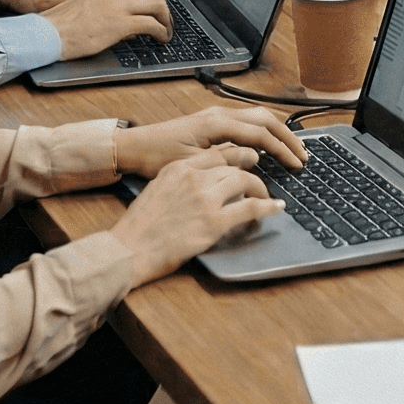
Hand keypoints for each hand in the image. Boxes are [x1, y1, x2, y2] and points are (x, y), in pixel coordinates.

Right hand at [41, 0, 173, 59]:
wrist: (46, 34)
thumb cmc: (57, 25)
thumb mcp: (79, 5)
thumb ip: (97, 4)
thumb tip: (109, 15)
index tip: (152, 10)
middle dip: (162, 7)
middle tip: (165, 20)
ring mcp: (118, 6)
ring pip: (156, 4)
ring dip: (166, 18)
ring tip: (166, 30)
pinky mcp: (121, 23)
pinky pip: (152, 24)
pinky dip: (161, 31)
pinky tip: (161, 38)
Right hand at [109, 149, 275, 287]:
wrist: (128, 250)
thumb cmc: (139, 227)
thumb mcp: (157, 189)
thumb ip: (180, 180)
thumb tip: (201, 181)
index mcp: (178, 168)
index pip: (217, 153)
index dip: (237, 156)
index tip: (247, 160)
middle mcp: (194, 178)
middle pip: (234, 165)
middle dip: (250, 172)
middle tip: (257, 182)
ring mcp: (205, 199)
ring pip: (245, 180)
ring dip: (260, 188)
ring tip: (266, 197)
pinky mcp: (214, 222)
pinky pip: (250, 207)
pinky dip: (268, 206)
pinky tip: (275, 208)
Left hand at [117, 104, 306, 177]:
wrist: (133, 147)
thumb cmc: (156, 156)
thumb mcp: (191, 162)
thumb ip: (224, 159)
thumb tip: (254, 158)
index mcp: (216, 123)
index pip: (261, 133)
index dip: (282, 148)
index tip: (297, 163)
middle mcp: (219, 114)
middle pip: (265, 118)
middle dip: (288, 136)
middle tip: (304, 155)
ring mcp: (216, 115)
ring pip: (258, 117)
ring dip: (278, 132)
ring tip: (293, 149)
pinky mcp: (212, 121)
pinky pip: (247, 121)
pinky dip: (264, 131)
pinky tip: (269, 145)